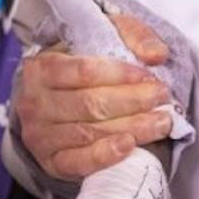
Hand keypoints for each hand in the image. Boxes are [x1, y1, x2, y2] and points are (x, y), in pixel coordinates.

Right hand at [14, 13, 173, 181]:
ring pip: (89, 132)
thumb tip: (156, 54)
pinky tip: (129, 145)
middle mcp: (36, 102)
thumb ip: (132, 36)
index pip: (84, 71)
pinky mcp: (51, 162)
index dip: (121, 75)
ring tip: (161, 122)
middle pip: (90, 104)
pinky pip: (78, 162)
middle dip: (133, 101)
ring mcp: (40, 135)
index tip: (149, 77)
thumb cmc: (81, 67)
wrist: (56, 100)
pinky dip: (105, 155)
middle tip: (162, 98)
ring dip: (131, 128)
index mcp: (42, 67)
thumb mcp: (103, 37)